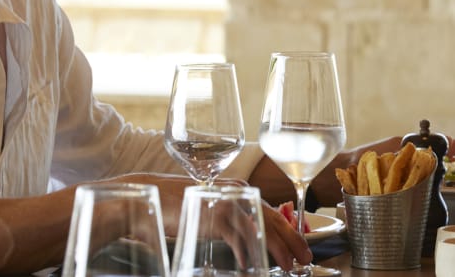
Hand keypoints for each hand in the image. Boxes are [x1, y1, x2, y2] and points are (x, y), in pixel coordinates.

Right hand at [107, 174, 312, 269]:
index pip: (271, 211)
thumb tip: (248, 237)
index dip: (290, 229)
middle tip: (305, 256)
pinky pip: (238, 237)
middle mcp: (236, 193)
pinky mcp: (213, 217)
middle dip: (293, 239)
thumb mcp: (210, 209)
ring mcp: (226, 204)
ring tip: (290, 265)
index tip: (301, 245)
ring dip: (277, 249)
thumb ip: (230, 218)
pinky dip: (248, 252)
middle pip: (273, 218)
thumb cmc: (178, 205)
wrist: (148, 199)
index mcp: (238, 190)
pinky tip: (254, 264)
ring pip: (261, 229)